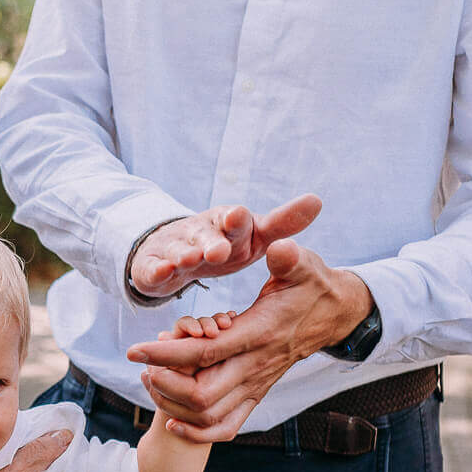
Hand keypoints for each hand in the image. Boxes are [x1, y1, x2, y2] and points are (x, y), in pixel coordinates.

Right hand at [128, 195, 321, 298]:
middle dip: (211, 241)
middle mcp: (200, 231)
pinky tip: (162, 272)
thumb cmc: (224, 243)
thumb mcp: (254, 236)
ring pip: (180, 250)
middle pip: (206, 234)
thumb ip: (283, 222)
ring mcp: (175, 247)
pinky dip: (157, 270)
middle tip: (218, 250)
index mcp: (227, 224)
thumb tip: (318, 199)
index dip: (236, 220)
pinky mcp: (153, 265)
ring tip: (189, 260)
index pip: (234, 220)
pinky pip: (154, 268)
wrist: (175, 253)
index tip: (238, 217)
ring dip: (184, 254)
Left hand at [129, 240, 373, 442]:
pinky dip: (196, 432)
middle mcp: (256, 367)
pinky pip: (225, 427)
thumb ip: (289, 257)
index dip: (167, 354)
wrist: (334, 314)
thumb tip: (280, 248)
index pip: (206, 352)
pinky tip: (172, 421)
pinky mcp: (257, 394)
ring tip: (150, 380)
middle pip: (201, 394)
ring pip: (208, 415)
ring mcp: (257, 385)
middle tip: (140, 362)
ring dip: (173, 404)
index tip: (134, 350)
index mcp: (260, 334)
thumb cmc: (311, 284)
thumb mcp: (304, 263)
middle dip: (163, 382)